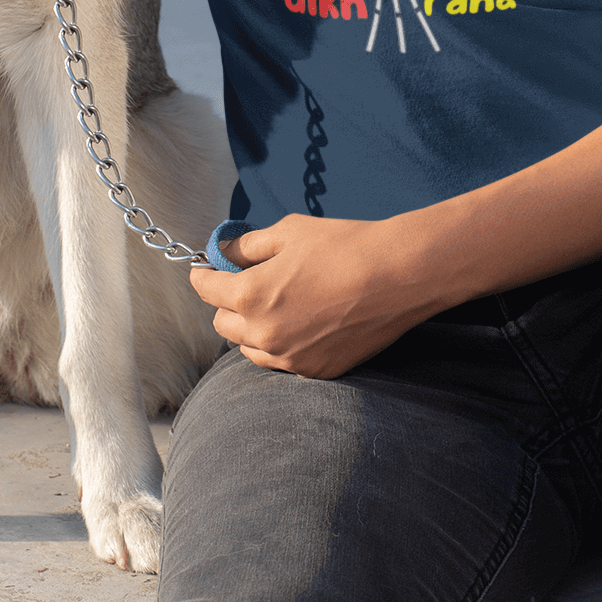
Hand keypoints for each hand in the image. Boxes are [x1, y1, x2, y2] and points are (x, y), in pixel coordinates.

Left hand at [189, 214, 440, 378]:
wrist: (397, 276)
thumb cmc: (343, 246)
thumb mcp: (289, 232)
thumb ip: (249, 246)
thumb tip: (225, 253)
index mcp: (250, 296)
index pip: (206, 289)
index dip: (204, 273)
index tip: (208, 267)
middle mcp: (263, 334)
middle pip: (223, 324)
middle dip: (228, 302)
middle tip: (246, 282)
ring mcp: (290, 358)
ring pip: (251, 348)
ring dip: (252, 328)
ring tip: (276, 305)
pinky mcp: (317, 370)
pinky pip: (283, 361)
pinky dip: (282, 345)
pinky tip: (301, 323)